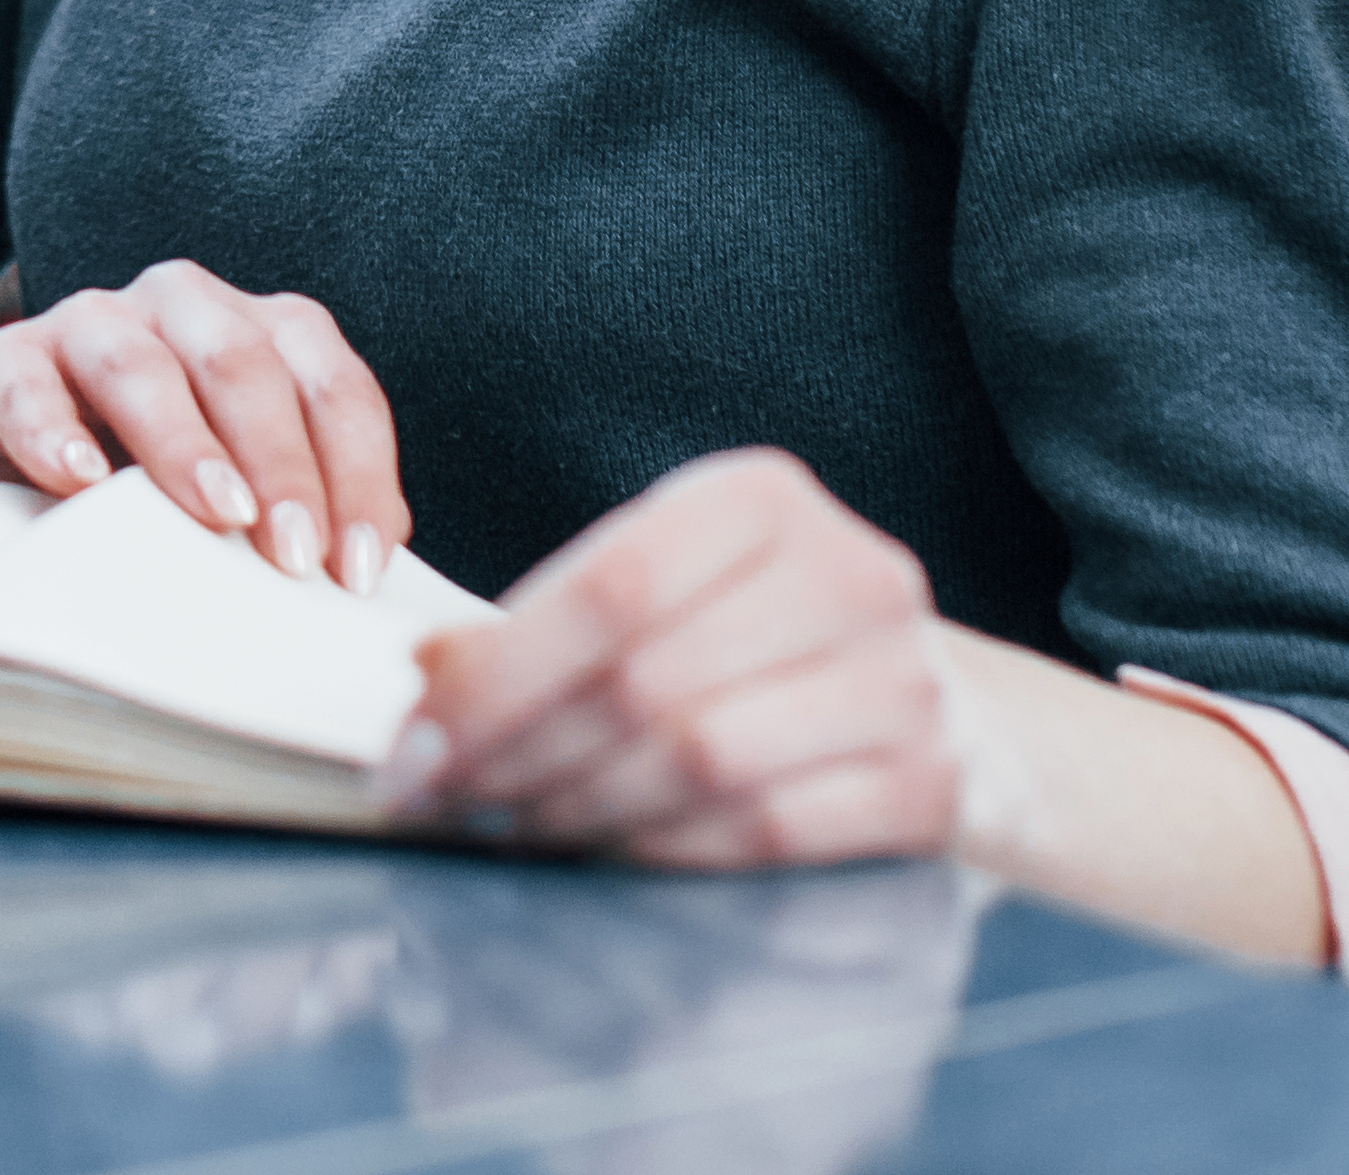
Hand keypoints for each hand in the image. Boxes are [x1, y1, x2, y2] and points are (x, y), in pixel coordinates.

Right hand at [0, 258, 410, 596]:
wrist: (25, 480)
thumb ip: (309, 509)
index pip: (332, 386)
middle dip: (280, 464)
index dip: (357, 473)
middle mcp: (183, 304)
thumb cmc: (163, 495)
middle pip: (244, 364)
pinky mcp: (4, 359)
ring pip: (141, 362)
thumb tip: (371, 566)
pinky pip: (26, 381)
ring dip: (185, 442)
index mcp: (262, 329)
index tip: (358, 569)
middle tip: (295, 557)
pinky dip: (53, 429)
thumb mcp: (246, 494)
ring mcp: (90, 321)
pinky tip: (79, 484)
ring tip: (216, 515)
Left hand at [384, 448, 992, 868]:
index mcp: (763, 499)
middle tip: (441, 799)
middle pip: (645, 680)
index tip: (414, 740)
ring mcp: (901, 681)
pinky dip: (669, 847)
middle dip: (518, 752)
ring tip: (511, 825)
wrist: (934, 700)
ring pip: (703, 759)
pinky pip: (770, 828)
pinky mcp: (928, 780)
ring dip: (581, 806)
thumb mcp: (669, 585)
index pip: (611, 586)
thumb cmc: (760, 635)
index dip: (498, 673)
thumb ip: (557, 619)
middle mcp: (848, 574)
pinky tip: (610, 851)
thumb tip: (427, 671)